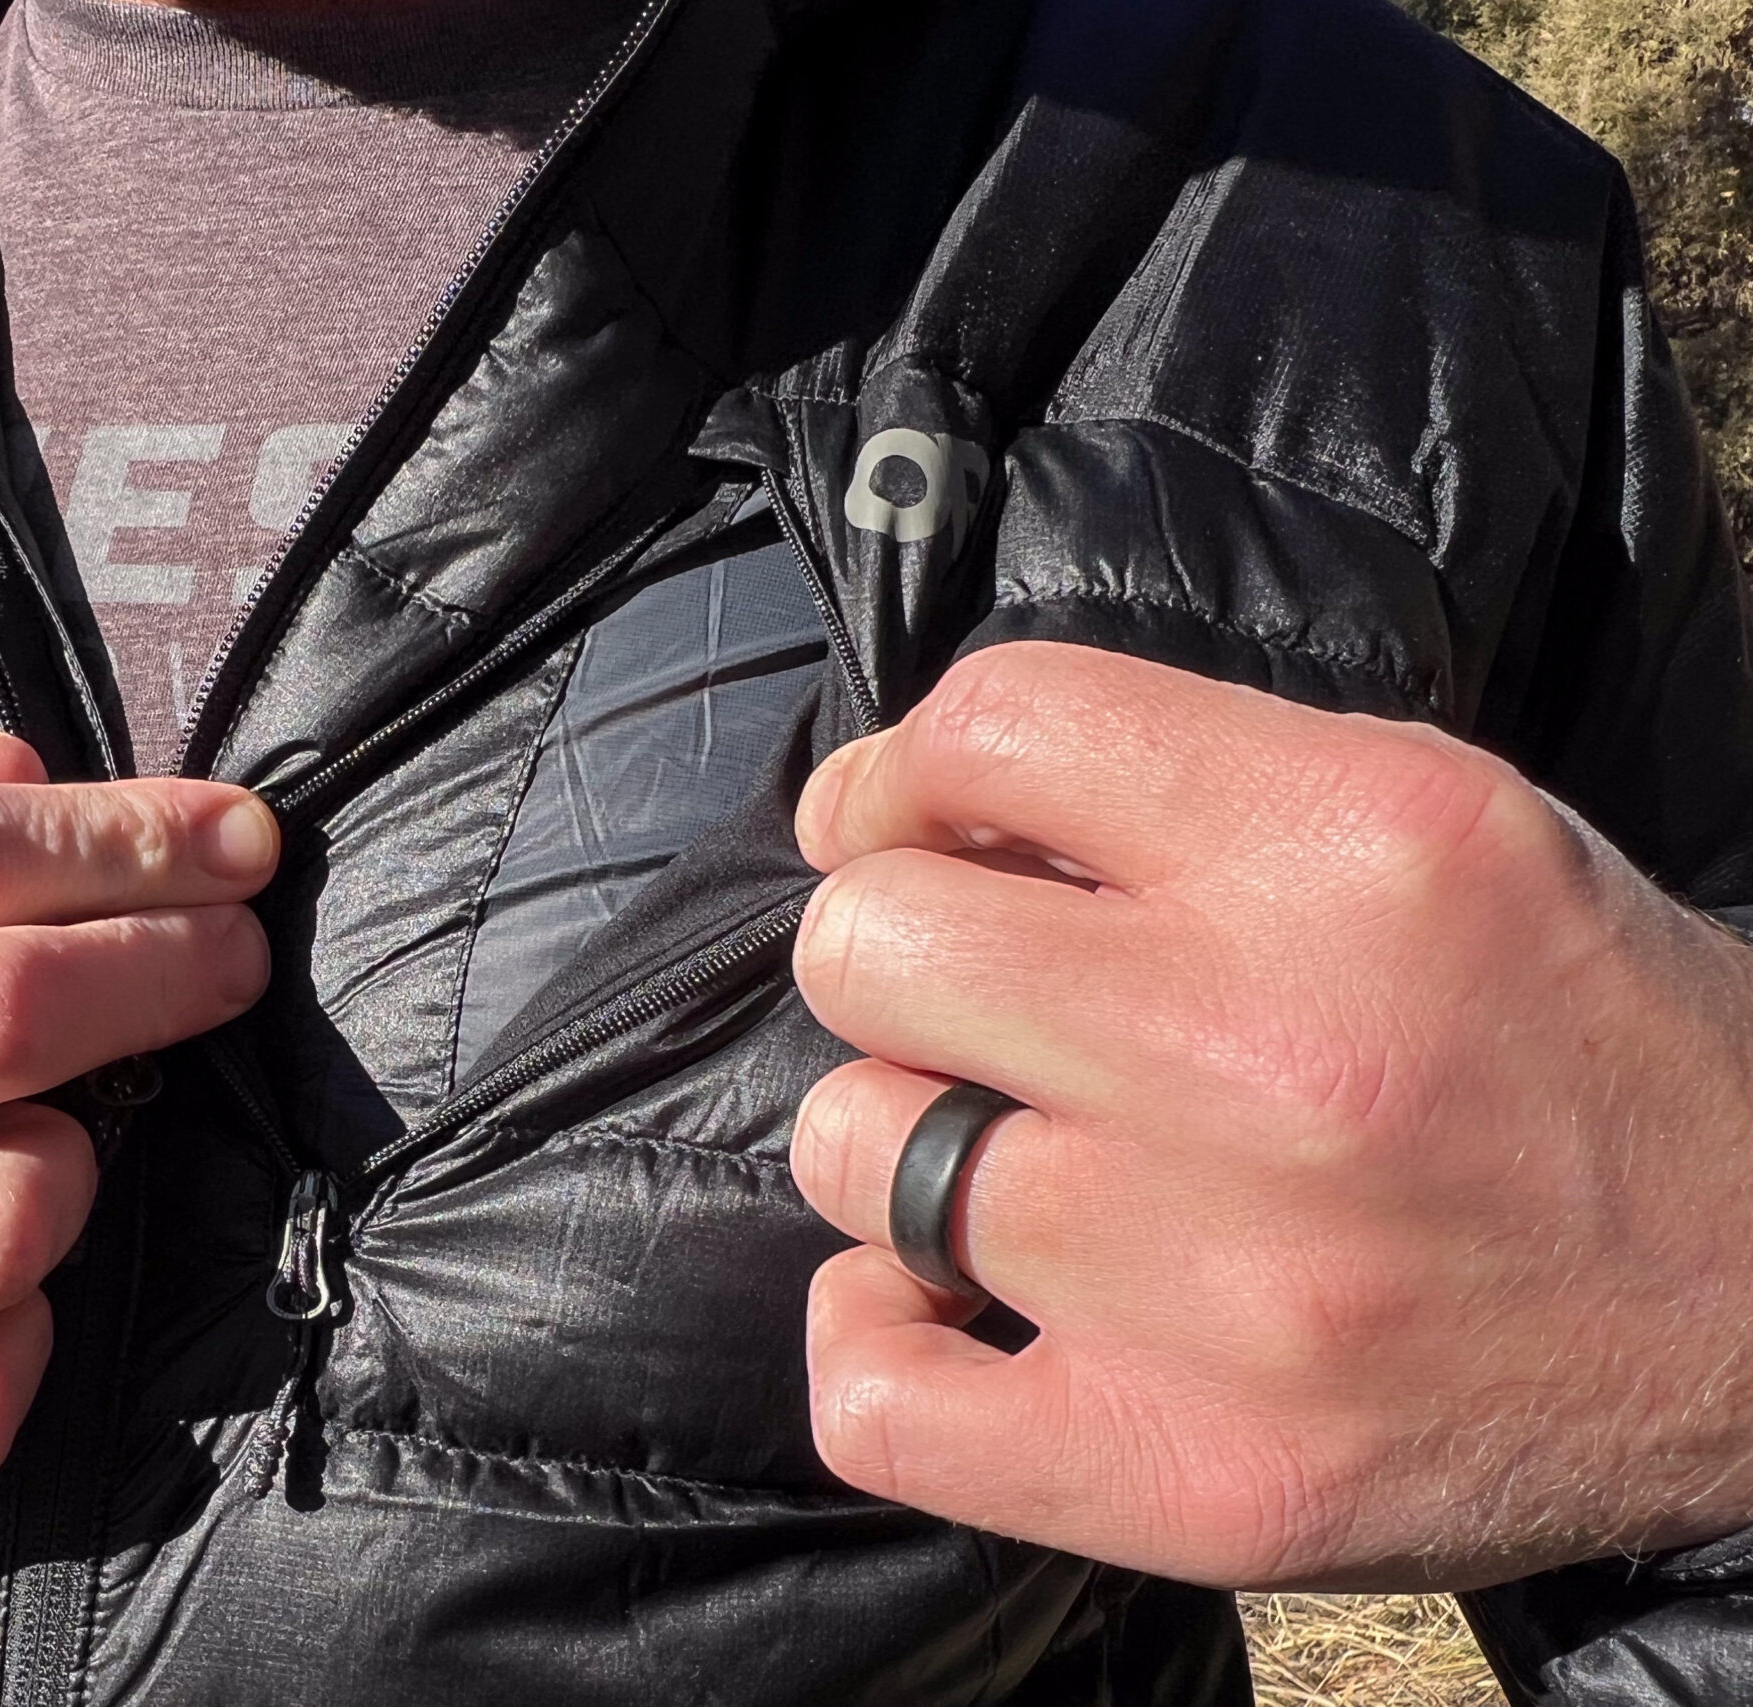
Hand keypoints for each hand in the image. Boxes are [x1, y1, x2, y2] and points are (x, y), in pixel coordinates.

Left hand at [789, 641, 1752, 1590]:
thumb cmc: (1581, 1048)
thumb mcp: (1439, 829)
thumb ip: (1179, 793)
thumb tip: (893, 815)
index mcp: (1355, 848)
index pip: (995, 725)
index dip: (904, 775)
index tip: (912, 832)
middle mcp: (1276, 1054)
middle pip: (871, 944)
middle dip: (898, 956)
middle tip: (976, 1006)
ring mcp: (1224, 1285)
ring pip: (851, 1149)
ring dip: (899, 1144)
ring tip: (1011, 1160)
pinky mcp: (1196, 1469)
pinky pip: (876, 1401)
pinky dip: (873, 1343)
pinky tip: (942, 1307)